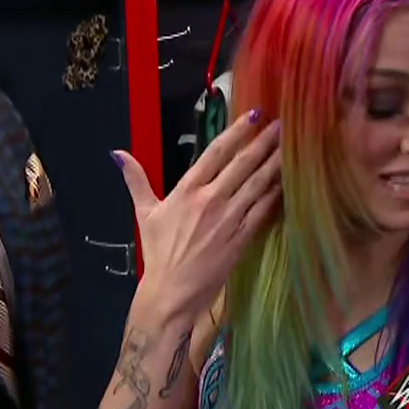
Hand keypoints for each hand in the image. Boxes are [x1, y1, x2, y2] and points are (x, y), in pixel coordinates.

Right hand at [114, 110, 280, 317]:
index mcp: (187, 190)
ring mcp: (229, 219)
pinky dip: (277, 194)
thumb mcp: (144, 213)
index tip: (252, 116)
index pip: (215, 153)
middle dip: (264, 142)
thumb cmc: (158, 253)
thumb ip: (136, 180)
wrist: (171, 292)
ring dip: (276, 164)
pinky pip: (264, 211)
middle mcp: (211, 200)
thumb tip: (117, 152)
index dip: (236, 132)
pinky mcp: (242, 238)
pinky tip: (290, 182)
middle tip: (282, 124)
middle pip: (243, 164)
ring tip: (292, 146)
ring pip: (258, 185)